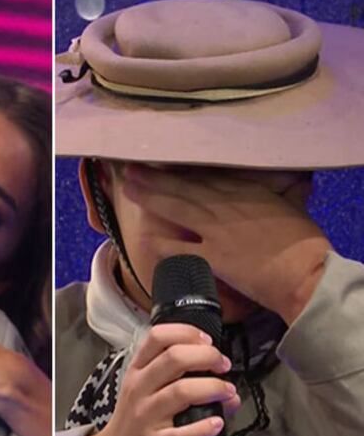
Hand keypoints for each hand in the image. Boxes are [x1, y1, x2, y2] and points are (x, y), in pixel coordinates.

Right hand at [77, 324, 240, 435]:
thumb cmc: (136, 423)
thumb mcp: (147, 394)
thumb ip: (182, 382)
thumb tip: (229, 389)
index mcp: (137, 371)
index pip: (157, 337)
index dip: (187, 333)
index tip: (208, 341)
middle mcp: (139, 389)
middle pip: (174, 358)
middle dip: (207, 356)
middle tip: (223, 366)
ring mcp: (145, 416)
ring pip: (181, 392)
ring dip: (213, 388)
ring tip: (228, 392)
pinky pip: (181, 435)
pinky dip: (203, 429)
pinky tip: (217, 424)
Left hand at [122, 164, 331, 323]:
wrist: (307, 272)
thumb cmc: (304, 242)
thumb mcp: (292, 206)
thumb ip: (282, 193)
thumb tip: (294, 181)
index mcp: (245, 191)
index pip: (205, 176)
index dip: (179, 170)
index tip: (159, 162)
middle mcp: (225, 206)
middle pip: (183, 187)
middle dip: (154, 178)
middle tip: (129, 168)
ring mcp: (216, 231)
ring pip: (176, 208)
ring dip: (149, 197)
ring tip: (128, 188)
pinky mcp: (212, 257)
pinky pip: (179, 249)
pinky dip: (160, 244)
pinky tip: (142, 237)